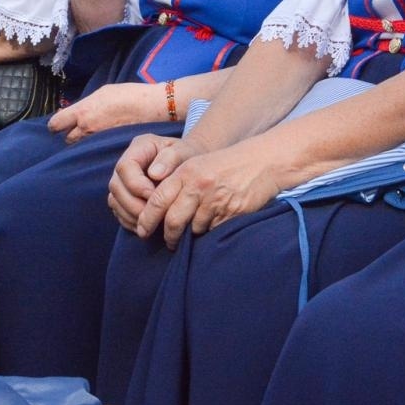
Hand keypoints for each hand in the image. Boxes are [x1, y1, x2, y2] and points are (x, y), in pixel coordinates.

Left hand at [48, 82, 164, 142]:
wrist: (151, 107)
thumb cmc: (129, 95)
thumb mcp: (102, 92)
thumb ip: (85, 104)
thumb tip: (75, 110)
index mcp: (83, 111)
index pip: (55, 124)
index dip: (56, 125)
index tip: (59, 124)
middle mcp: (86, 128)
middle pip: (67, 139)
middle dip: (70, 135)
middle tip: (78, 130)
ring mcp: (97, 140)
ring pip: (80, 147)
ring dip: (83, 143)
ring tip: (92, 137)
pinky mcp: (108, 148)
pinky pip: (94, 151)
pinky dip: (95, 148)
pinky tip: (102, 143)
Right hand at [108, 134, 199, 231]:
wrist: (190, 166)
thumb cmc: (188, 156)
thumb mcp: (184, 152)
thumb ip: (171, 158)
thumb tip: (154, 174)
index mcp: (139, 147)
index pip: (125, 167)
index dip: (136, 185)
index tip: (155, 196)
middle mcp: (126, 164)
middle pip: (116, 186)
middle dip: (133, 204)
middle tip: (153, 214)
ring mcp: (122, 181)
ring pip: (114, 200)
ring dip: (131, 215)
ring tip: (152, 222)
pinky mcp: (123, 197)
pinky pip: (119, 212)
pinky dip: (131, 221)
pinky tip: (148, 226)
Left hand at [134, 141, 281, 247]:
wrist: (262, 162)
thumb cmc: (225, 165)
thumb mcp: (197, 165)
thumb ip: (175, 182)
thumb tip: (154, 208)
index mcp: (187, 172)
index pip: (158, 200)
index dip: (147, 219)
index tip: (142, 230)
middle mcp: (199, 186)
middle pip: (173, 220)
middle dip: (167, 236)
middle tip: (168, 242)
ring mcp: (216, 200)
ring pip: (194, 228)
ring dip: (192, 234)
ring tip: (195, 230)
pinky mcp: (232, 212)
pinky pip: (214, 230)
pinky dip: (211, 231)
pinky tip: (216, 222)